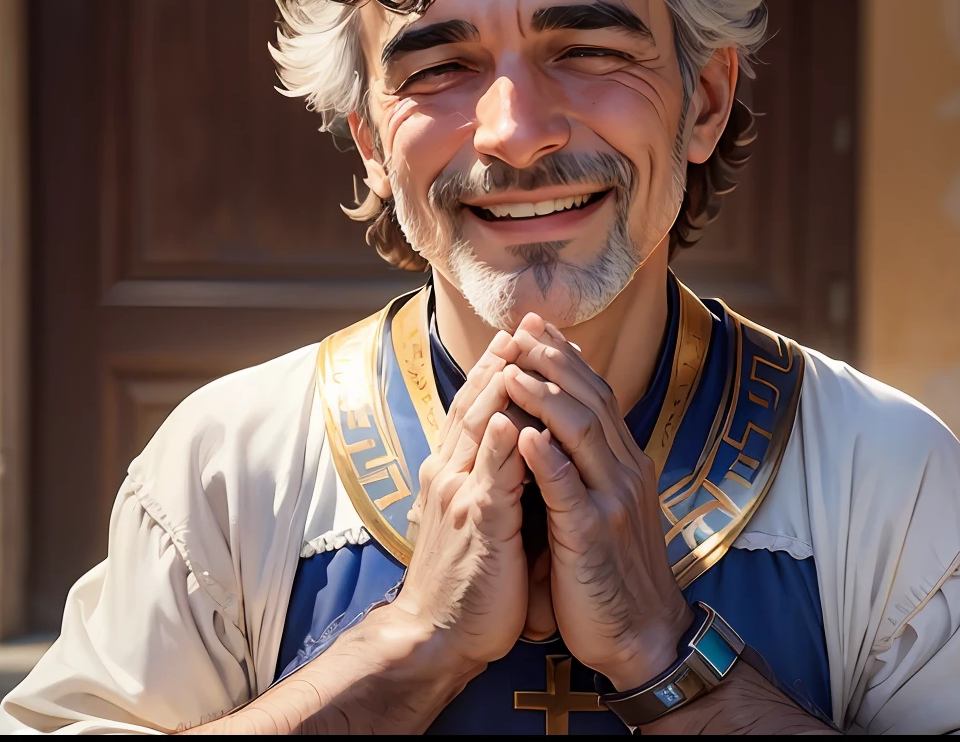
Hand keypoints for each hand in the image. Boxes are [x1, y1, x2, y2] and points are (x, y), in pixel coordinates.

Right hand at [390, 331, 532, 671]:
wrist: (436, 636)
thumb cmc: (466, 583)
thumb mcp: (481, 517)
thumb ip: (496, 481)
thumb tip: (522, 449)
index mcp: (455, 473)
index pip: (477, 408)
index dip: (498, 370)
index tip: (521, 336)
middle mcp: (451, 474)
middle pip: (475, 404)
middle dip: (500, 361)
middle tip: (523, 323)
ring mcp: (460, 495)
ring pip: (479, 428)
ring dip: (499, 386)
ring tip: (517, 347)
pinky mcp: (476, 524)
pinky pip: (490, 477)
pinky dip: (498, 444)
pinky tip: (508, 417)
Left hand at [497, 314, 694, 689]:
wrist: (642, 637)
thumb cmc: (611, 575)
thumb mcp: (603, 508)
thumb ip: (585, 467)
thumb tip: (556, 427)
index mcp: (624, 465)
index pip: (596, 394)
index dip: (566, 358)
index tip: (535, 326)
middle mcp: (624, 473)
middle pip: (590, 400)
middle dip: (553, 361)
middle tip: (522, 327)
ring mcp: (611, 503)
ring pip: (582, 434)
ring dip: (546, 396)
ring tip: (513, 368)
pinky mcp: (594, 538)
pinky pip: (569, 490)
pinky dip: (547, 459)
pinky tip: (524, 435)